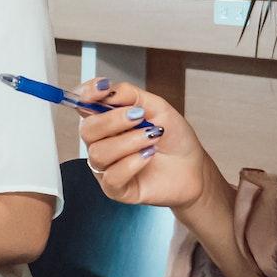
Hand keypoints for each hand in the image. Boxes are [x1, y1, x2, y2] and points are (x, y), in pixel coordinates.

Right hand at [75, 78, 207, 208]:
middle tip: (139, 116)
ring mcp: (106, 167)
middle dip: (113, 120)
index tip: (102, 87)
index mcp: (107, 120)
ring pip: (98, 153)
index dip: (86, 94)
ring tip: (152, 137)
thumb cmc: (173, 138)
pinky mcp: (116, 189)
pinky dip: (132, 163)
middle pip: (87, 129)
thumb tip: (108, 91)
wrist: (193, 167)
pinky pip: (111, 177)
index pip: (82, 104)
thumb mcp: (157, 107)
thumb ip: (131, 95)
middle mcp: (102, 142)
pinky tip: (148, 156)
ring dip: (129, 142)